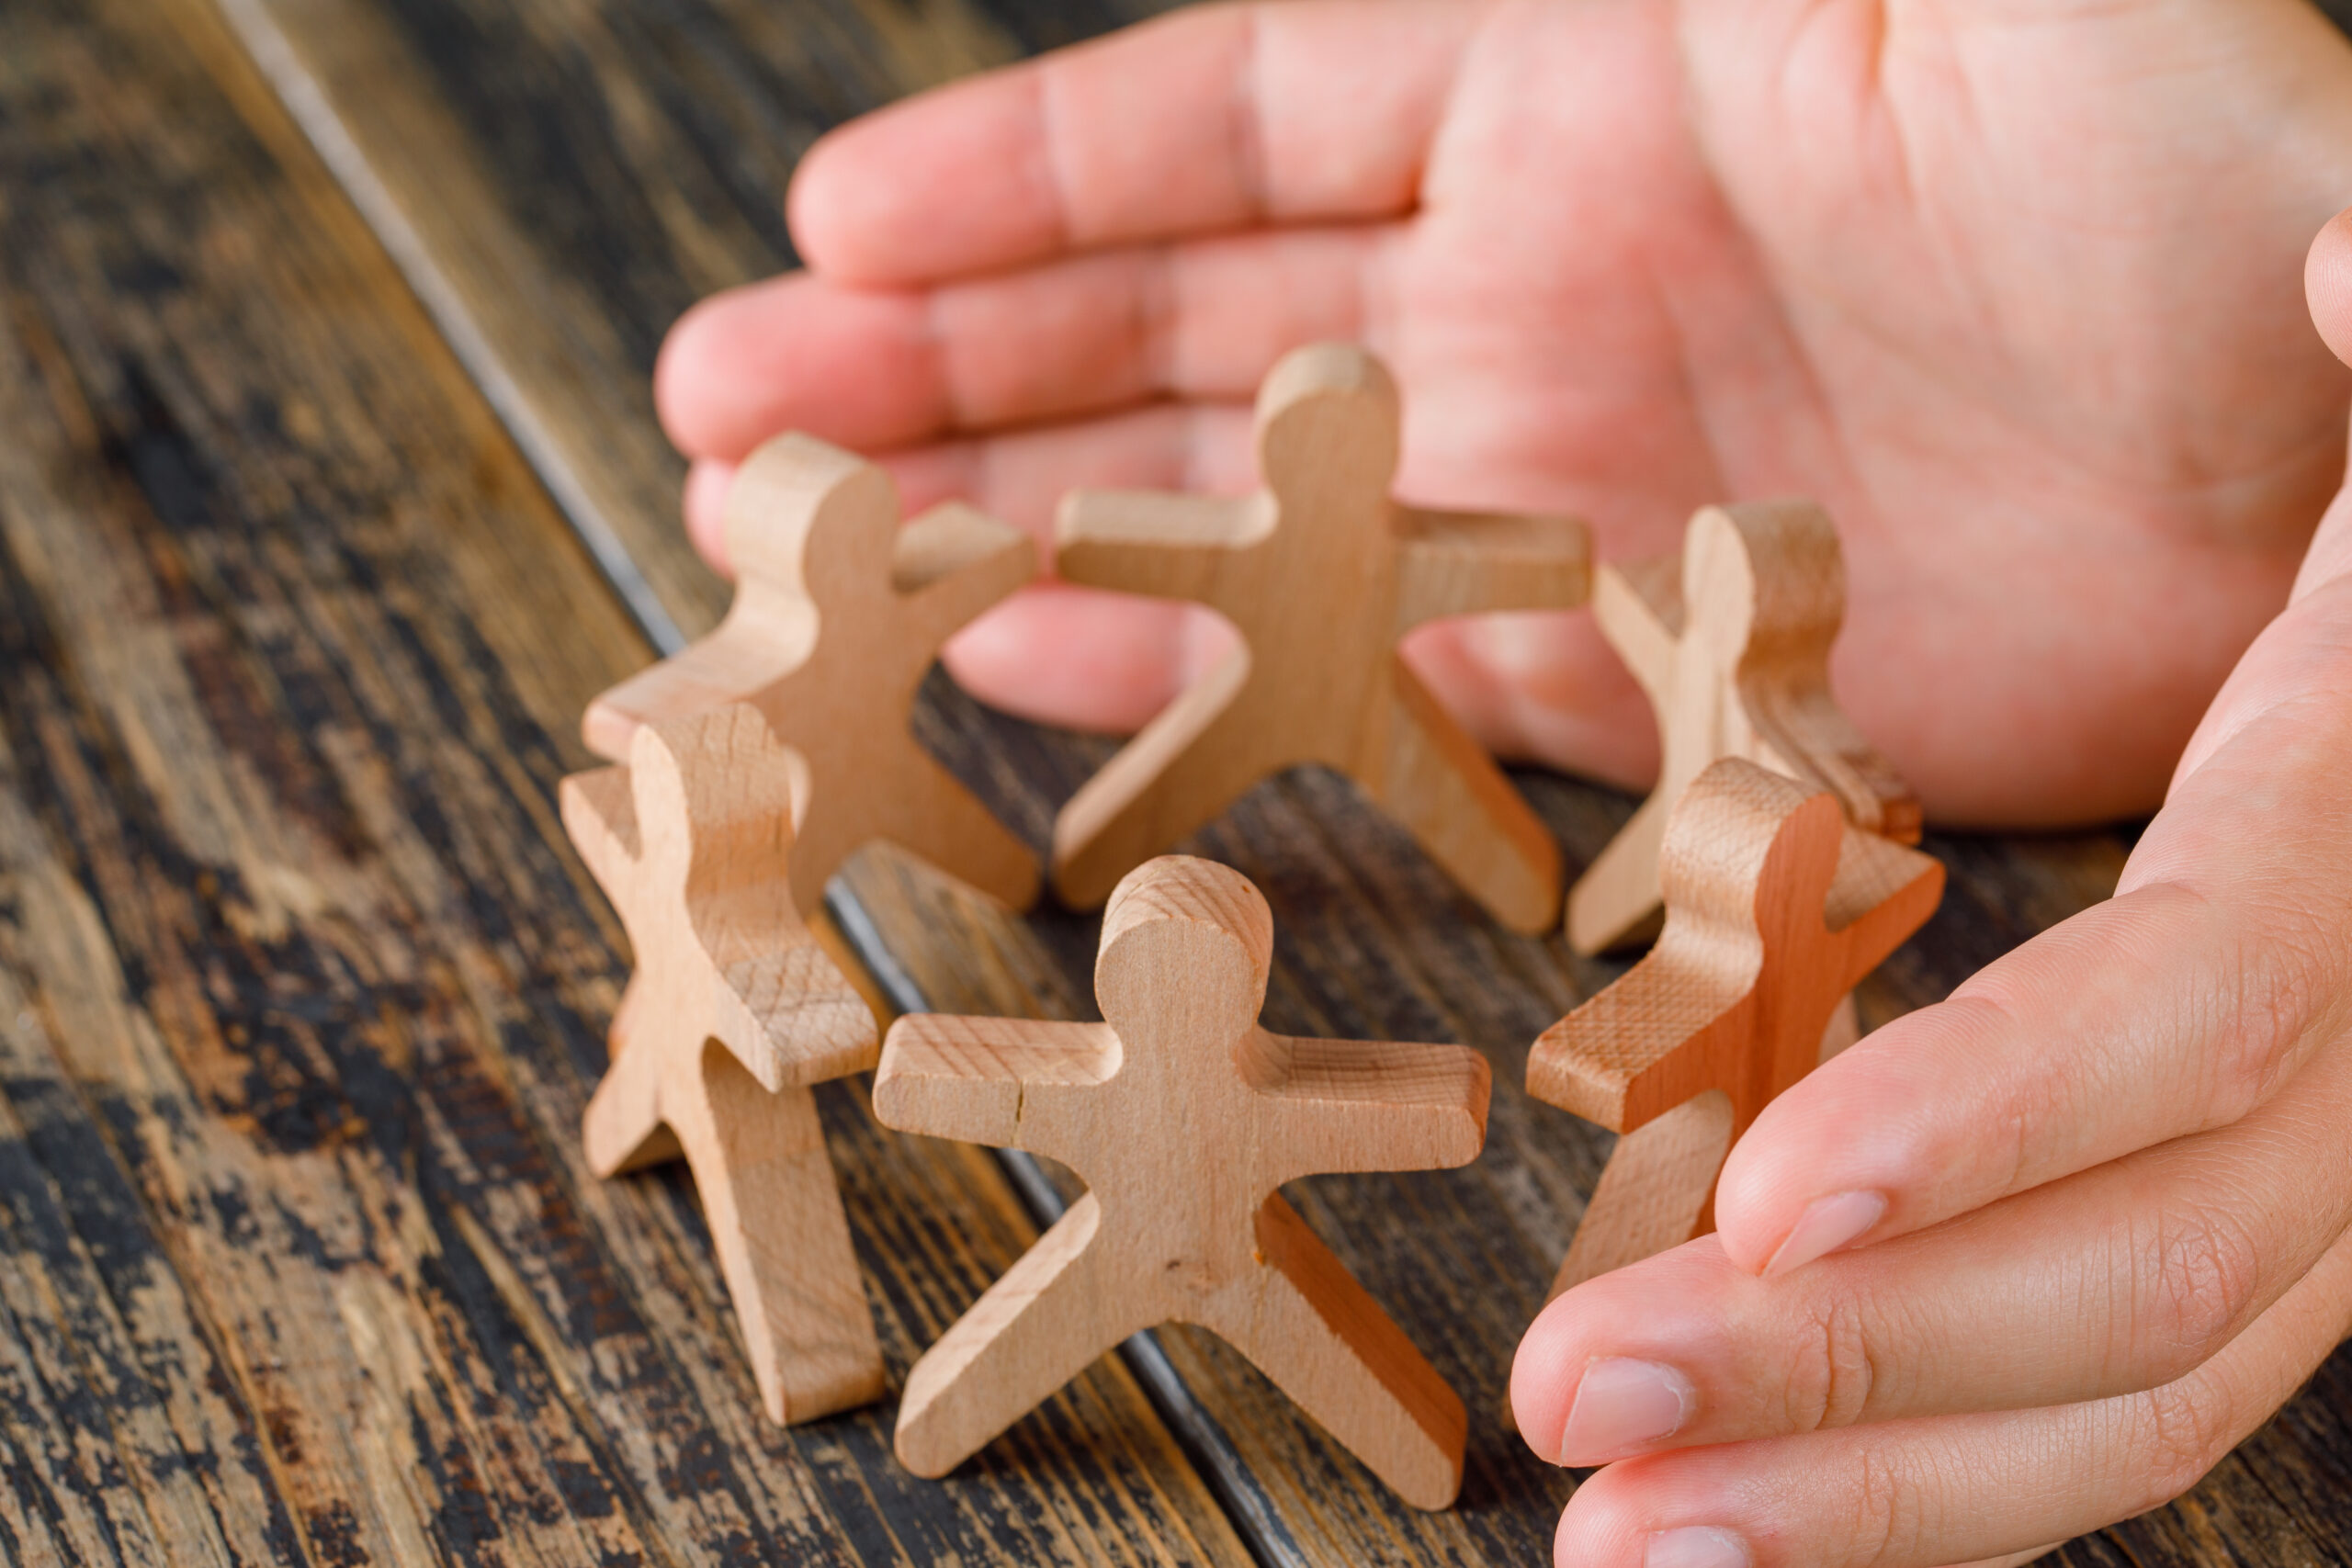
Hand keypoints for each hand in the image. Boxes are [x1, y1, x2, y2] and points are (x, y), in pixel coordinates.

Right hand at [653, 0, 2351, 825]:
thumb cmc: (2205, 135)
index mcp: (1578, 80)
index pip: (1232, 122)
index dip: (1023, 180)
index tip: (828, 239)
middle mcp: (1541, 285)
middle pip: (1177, 327)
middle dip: (950, 372)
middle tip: (734, 434)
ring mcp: (1574, 488)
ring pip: (1238, 516)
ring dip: (1025, 531)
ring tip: (823, 567)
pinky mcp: (1648, 670)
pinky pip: (1374, 681)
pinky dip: (1210, 689)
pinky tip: (1043, 686)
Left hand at [1502, 212, 2351, 1567]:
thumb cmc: (2331, 526)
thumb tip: (2337, 271)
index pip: (2211, 1014)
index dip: (2004, 1118)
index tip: (1773, 1197)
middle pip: (2153, 1270)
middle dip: (1862, 1357)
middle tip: (1587, 1405)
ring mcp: (2308, 1174)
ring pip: (2129, 1386)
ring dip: (1867, 1485)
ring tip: (1629, 1539)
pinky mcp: (2213, 1218)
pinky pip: (2096, 1380)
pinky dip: (1912, 1467)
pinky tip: (1735, 1507)